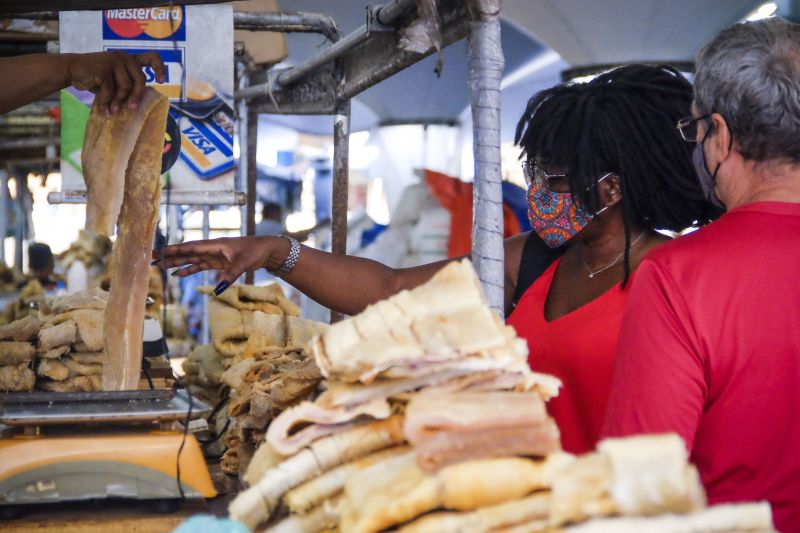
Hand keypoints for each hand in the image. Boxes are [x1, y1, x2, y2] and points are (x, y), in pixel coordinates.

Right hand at [65, 51, 165, 114]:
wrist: (72, 70)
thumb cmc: (96, 78)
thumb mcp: (115, 81)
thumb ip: (127, 86)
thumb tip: (140, 105)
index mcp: (130, 60)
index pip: (151, 57)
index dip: (159, 68)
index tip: (161, 81)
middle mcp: (125, 57)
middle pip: (141, 79)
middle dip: (137, 96)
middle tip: (132, 109)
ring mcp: (115, 60)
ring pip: (126, 86)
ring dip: (119, 102)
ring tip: (113, 112)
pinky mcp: (104, 68)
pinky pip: (111, 90)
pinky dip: (107, 102)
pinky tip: (104, 111)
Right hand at [152, 236, 286, 293]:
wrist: (267, 250)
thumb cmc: (255, 252)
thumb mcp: (243, 264)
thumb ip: (230, 275)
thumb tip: (217, 289)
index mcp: (214, 245)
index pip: (190, 247)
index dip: (174, 250)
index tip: (159, 251)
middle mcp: (211, 249)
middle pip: (186, 252)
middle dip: (169, 256)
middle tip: (151, 259)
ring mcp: (214, 256)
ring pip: (191, 259)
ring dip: (176, 263)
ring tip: (159, 266)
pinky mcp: (219, 262)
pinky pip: (200, 266)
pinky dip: (189, 269)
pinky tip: (178, 273)